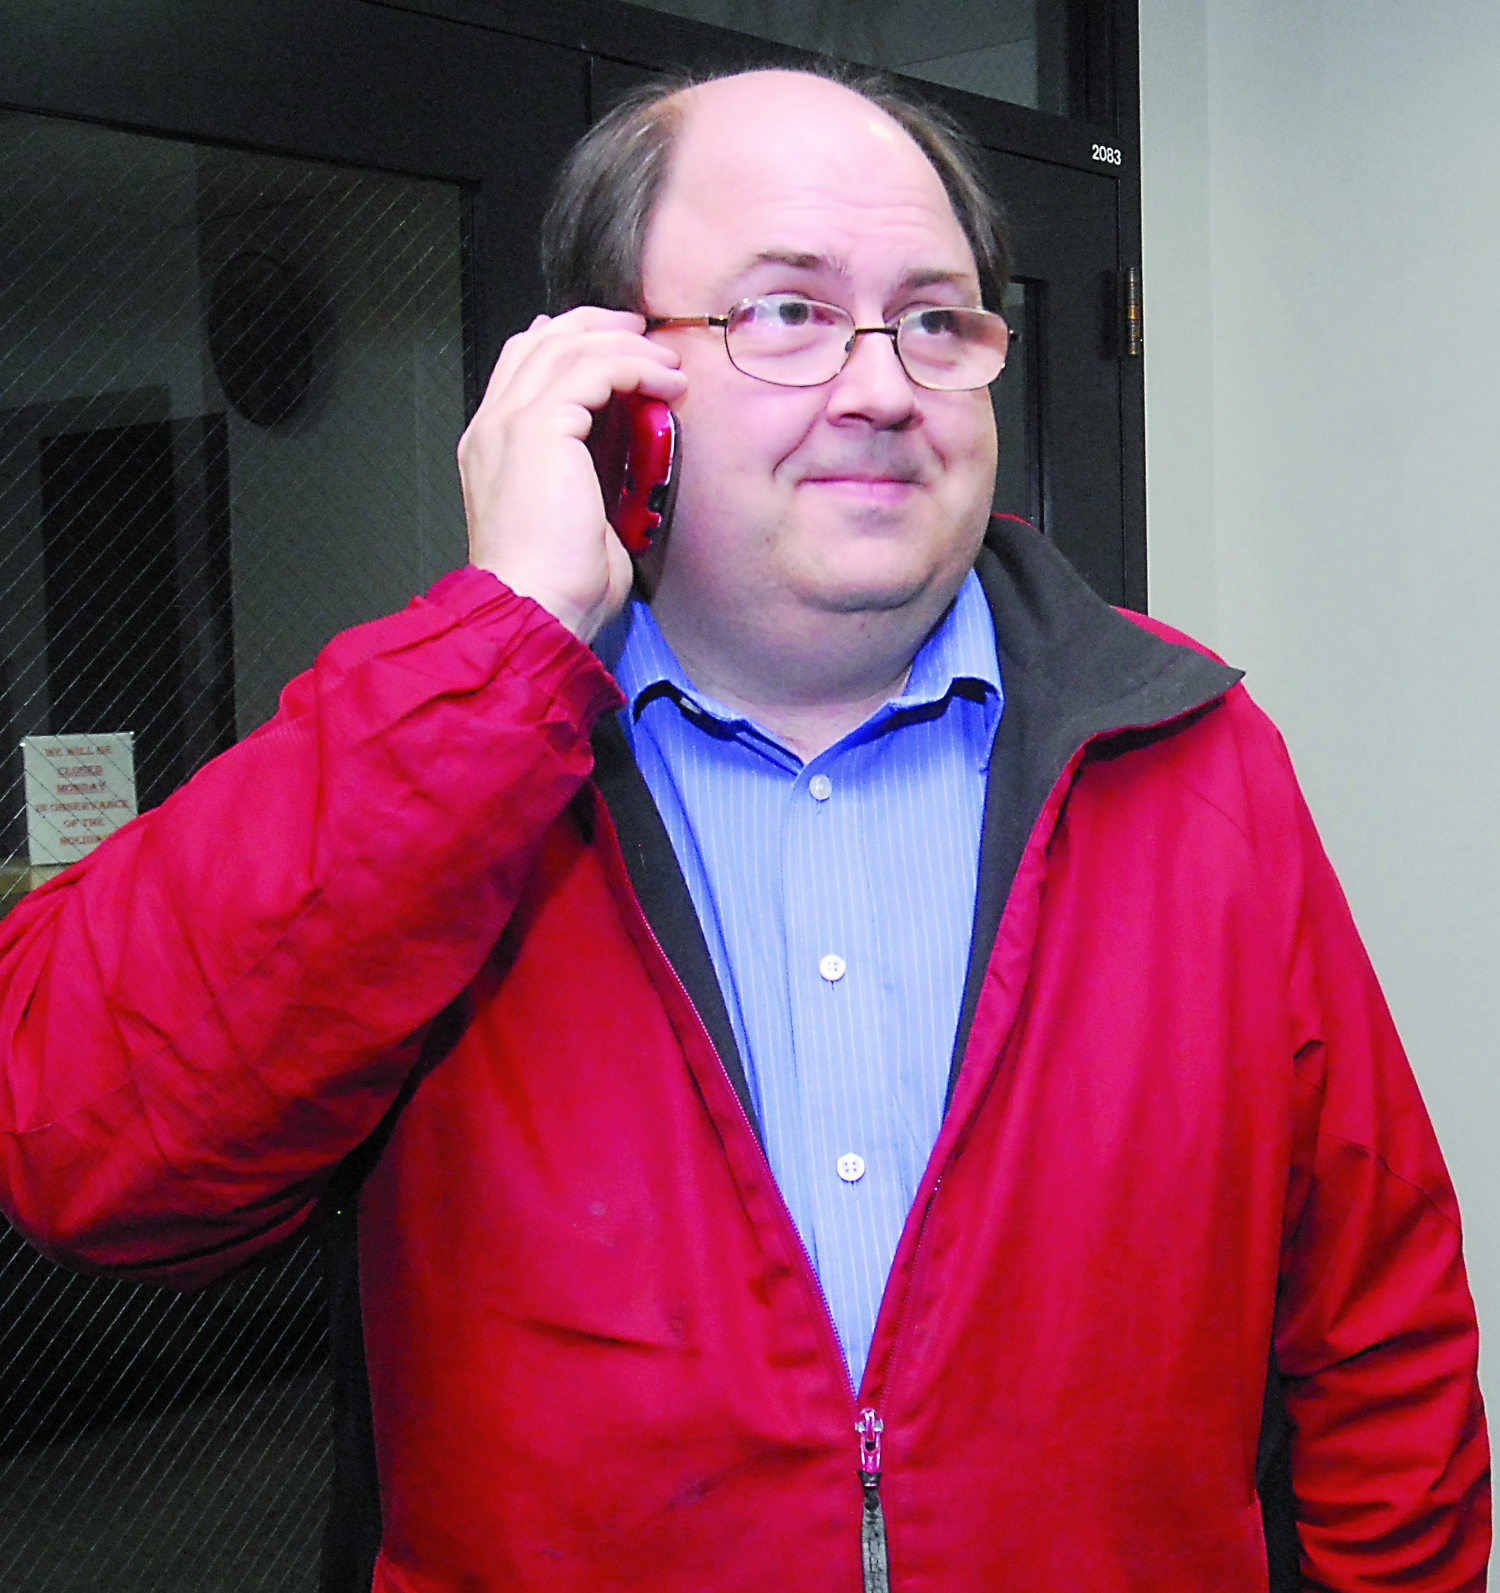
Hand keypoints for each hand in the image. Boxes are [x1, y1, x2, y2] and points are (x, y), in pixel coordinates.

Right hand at [457, 308, 686, 640]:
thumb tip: (624, 464)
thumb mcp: (574, 519)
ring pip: (568, 347)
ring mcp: (510, 423)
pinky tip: (664, 383)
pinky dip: (635, 368)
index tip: (617, 347)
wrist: (534, 607)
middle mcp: (493, 428)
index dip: (569, 344)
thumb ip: (587, 479)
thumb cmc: (556, 586)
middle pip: (540, 340)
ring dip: (626, 348)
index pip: (524, 368)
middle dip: (595, 327)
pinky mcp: (538, 428)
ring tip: (667, 363)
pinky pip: (593, 371)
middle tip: (641, 332)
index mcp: (493, 449)